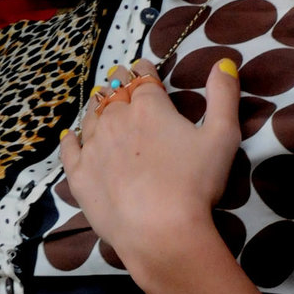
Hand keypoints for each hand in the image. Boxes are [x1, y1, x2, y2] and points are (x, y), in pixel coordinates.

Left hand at [59, 56, 240, 283]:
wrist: (160, 231)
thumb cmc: (195, 183)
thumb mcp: (222, 136)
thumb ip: (223, 96)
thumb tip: (224, 62)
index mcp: (148, 106)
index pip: (142, 77)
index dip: (143, 70)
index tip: (142, 68)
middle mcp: (115, 119)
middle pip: (113, 94)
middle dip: (118, 85)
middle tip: (119, 82)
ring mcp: (92, 147)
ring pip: (90, 117)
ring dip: (97, 108)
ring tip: (100, 104)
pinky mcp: (79, 175)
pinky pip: (69, 149)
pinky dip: (70, 139)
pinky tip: (70, 136)